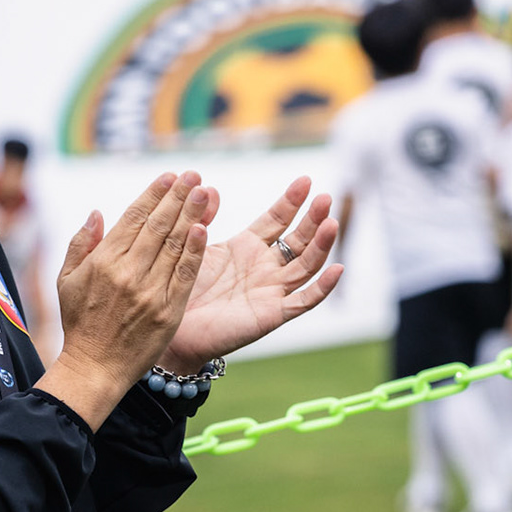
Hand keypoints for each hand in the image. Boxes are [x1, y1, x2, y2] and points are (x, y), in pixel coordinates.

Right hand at [35, 172, 209, 427]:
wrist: (95, 367)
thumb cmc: (79, 324)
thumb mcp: (66, 280)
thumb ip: (81, 244)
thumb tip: (97, 213)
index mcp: (103, 261)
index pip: (133, 218)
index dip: (153, 194)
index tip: (168, 177)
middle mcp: (127, 272)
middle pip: (157, 225)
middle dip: (177, 197)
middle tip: (193, 175)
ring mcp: (149, 291)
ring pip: (174, 244)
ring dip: (191, 215)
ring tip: (204, 191)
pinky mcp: (168, 310)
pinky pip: (184, 274)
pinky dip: (195, 250)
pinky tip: (204, 227)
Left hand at [158, 176, 341, 371]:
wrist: (175, 331)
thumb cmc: (182, 288)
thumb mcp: (192, 246)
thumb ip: (201, 218)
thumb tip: (212, 188)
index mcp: (248, 247)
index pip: (277, 219)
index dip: (292, 201)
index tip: (305, 180)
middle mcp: (266, 267)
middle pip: (298, 239)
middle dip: (312, 219)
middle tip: (325, 197)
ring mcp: (272, 291)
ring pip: (306, 265)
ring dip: (321, 245)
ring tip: (331, 224)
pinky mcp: (272, 315)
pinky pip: (303, 301)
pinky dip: (322, 287)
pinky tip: (337, 269)